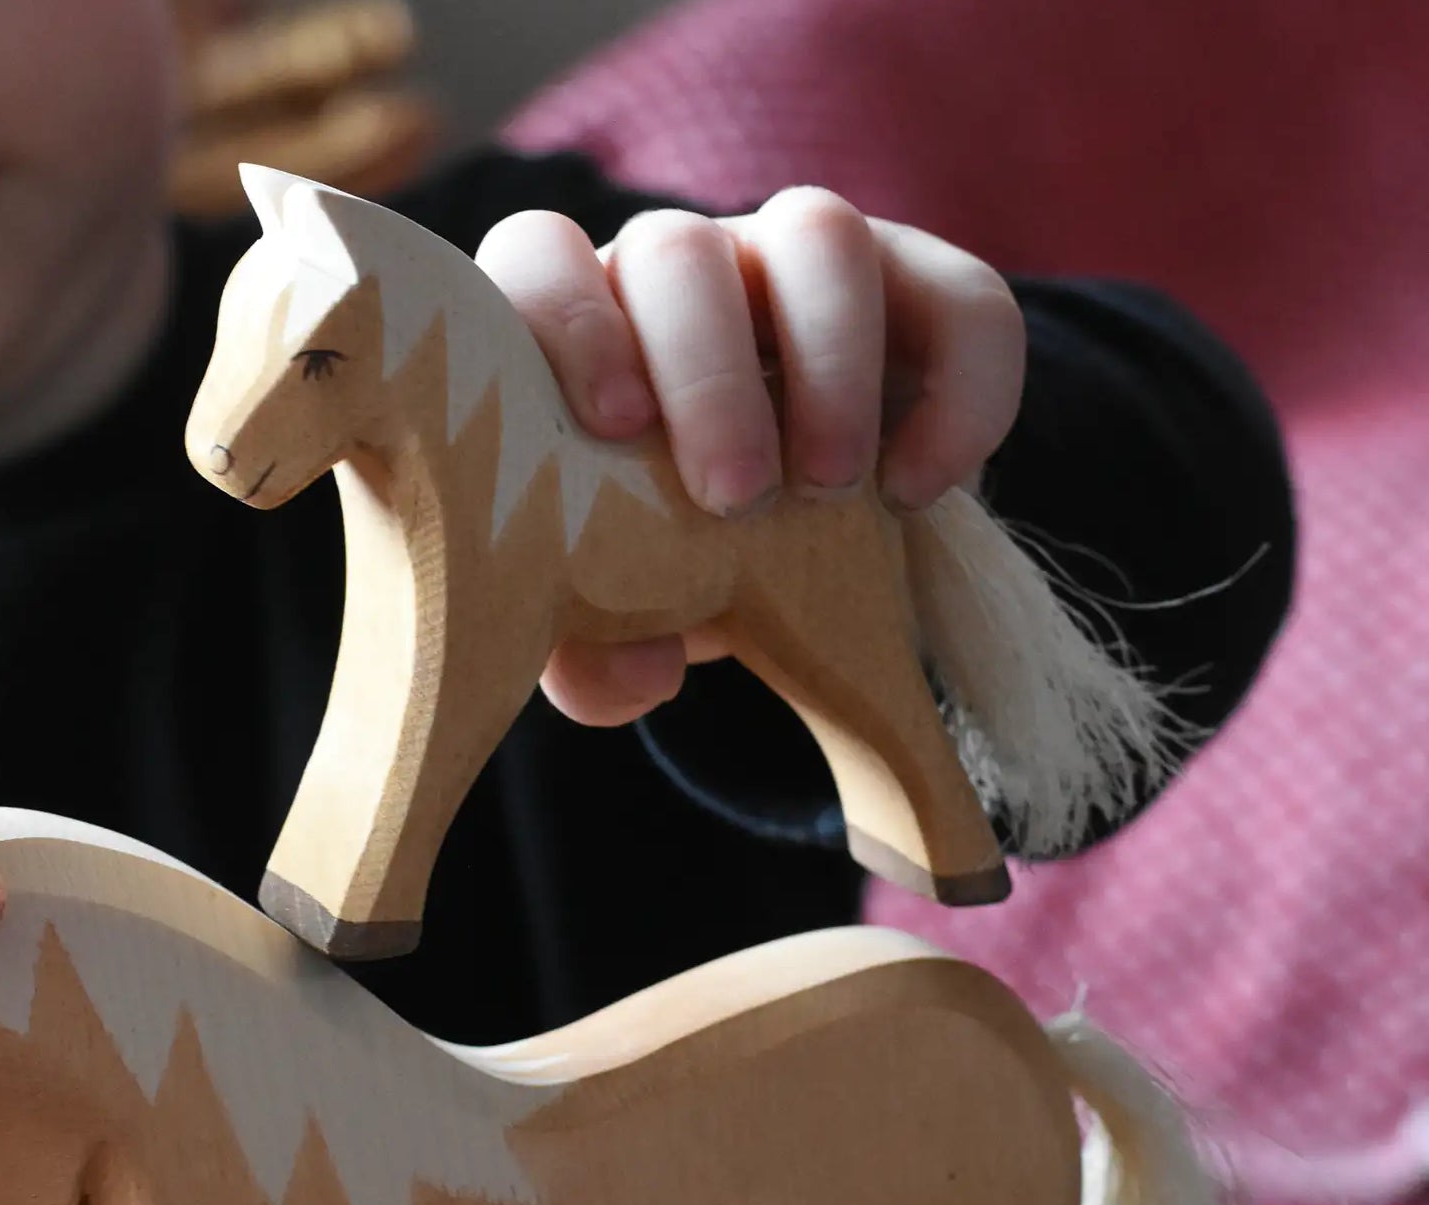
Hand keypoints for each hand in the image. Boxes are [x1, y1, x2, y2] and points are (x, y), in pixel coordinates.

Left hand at [476, 188, 1025, 725]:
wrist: (799, 570)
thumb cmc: (670, 567)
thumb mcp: (621, 622)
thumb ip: (592, 656)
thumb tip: (639, 670)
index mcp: (583, 336)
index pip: (540, 258)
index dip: (566, 319)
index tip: (615, 424)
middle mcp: (681, 279)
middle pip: (677, 250)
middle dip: (709, 374)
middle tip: (737, 499)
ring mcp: (798, 272)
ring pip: (818, 233)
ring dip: (831, 363)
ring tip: (835, 488)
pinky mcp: (920, 293)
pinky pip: (964, 300)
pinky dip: (958, 393)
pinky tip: (921, 493)